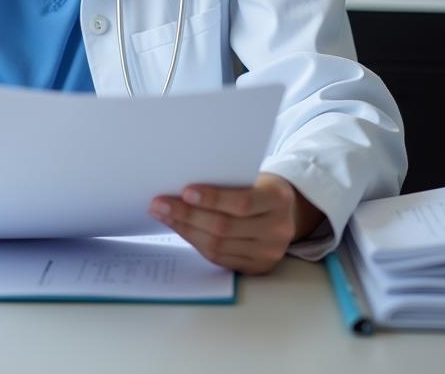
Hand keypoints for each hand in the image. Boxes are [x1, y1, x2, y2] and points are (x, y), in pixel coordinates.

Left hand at [149, 173, 323, 274]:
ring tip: (162, 215)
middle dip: (187, 215)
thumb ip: (226, 181)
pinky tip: (179, 228)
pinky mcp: (257, 267)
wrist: (285, 211)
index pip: (243, 202)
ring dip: (185, 229)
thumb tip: (180, 184)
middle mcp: (278, 229)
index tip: (185, 191)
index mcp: (278, 199)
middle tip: (159, 204)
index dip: (213, 198)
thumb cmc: (258, 186)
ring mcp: (269, 253)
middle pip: (225, 227)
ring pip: (218, 245)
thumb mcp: (251, 176)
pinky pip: (219, 258)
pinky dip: (195, 242)